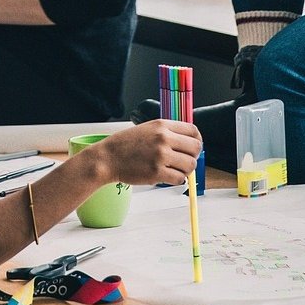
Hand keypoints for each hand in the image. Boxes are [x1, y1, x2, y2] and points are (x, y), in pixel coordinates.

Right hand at [88, 119, 202, 185]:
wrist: (108, 158)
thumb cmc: (125, 145)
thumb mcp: (147, 128)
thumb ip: (167, 132)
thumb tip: (189, 143)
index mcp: (162, 125)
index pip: (193, 131)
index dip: (197, 140)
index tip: (192, 147)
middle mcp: (163, 138)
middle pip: (195, 148)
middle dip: (192, 156)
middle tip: (184, 161)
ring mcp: (161, 156)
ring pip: (190, 165)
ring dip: (185, 170)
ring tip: (174, 169)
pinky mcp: (157, 172)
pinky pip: (179, 178)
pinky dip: (176, 180)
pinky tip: (167, 176)